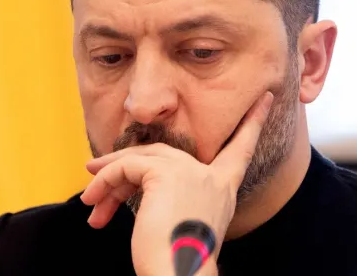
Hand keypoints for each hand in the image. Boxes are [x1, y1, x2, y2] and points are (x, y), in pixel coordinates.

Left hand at [80, 91, 274, 275]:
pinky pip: (127, 167)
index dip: (253, 121)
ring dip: (108, 179)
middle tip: (95, 173)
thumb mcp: (180, 223)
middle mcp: (211, 177)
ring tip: (90, 198)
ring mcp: (190, 172)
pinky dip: (105, 182)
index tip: (267, 97)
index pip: (241, 148)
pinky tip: (94, 202)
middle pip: (163, 153)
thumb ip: (172, 198)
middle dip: (125, 164)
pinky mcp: (165, 175)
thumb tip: (132, 186)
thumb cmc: (176, 262)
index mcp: (223, 189)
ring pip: (139, 159)